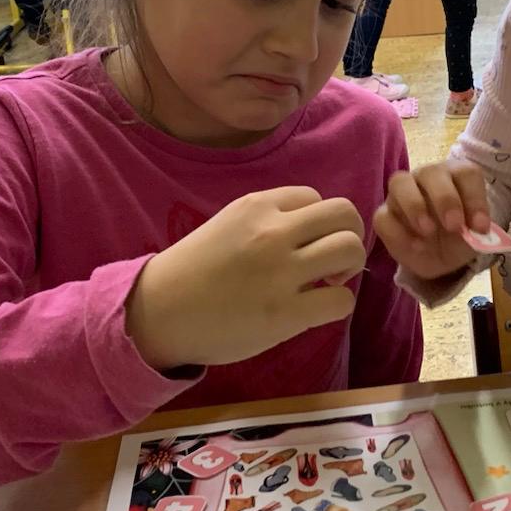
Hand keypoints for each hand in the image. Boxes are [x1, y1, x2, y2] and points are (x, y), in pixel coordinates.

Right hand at [125, 187, 365, 370]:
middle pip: (345, 214)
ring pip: (351, 249)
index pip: (314, 198)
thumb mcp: (229, 224)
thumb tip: (314, 232)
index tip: (305, 244)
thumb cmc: (194, 270)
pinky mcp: (285, 313)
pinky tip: (317, 309)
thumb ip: (268, 219)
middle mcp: (273, 232)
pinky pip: (342, 300)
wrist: (159, 312)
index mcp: (257, 206)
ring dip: (350, 267)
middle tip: (331, 261)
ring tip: (328, 283)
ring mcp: (281, 272)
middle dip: (349, 236)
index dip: (318, 223)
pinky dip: (338, 304)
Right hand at [374, 159, 490, 281]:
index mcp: (456, 176)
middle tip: (454, 226)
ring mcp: (402, 193)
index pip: (466, 174)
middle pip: (432, 172)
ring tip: (428, 231)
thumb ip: (476, 230)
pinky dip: (399, 232)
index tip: (480, 227)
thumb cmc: (460, 237)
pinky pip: (384, 216)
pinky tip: (416, 246)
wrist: (440, 258)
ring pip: (399, 182)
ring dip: (414, 206)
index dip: (474, 198)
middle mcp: (428, 177)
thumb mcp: (475, 237)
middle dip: (444, 199)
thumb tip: (476, 230)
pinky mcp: (385, 215)